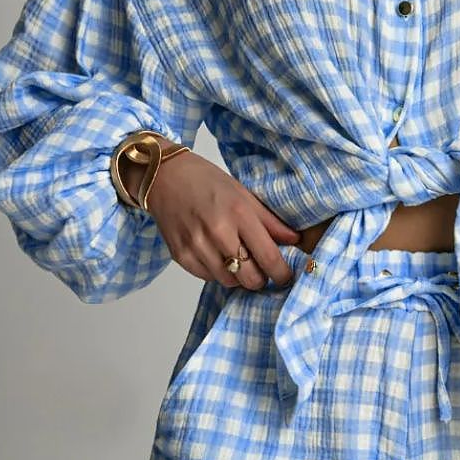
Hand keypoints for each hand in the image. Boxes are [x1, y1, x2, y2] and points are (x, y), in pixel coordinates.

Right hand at [129, 146, 303, 289]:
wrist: (165, 177)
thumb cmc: (206, 182)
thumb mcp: (244, 194)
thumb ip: (270, 221)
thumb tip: (295, 240)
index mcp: (239, 213)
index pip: (268, 256)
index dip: (282, 273)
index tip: (286, 276)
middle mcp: (217, 231)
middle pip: (250, 277)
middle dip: (260, 279)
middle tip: (262, 270)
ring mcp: (196, 245)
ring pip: (229, 281)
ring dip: (238, 277)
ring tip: (238, 261)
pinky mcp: (180, 255)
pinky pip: (207, 278)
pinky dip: (217, 273)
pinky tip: (217, 256)